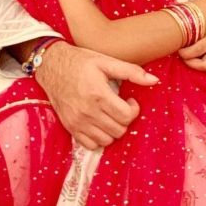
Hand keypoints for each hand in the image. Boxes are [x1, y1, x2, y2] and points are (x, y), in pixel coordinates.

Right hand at [35, 42, 158, 149]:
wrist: (51, 64)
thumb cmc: (79, 61)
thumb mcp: (105, 61)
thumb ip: (131, 71)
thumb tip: (155, 80)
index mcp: (98, 94)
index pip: (127, 116)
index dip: (134, 109)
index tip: (129, 99)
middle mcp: (87, 111)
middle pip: (119, 130)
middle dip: (124, 119)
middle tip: (120, 106)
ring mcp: (77, 121)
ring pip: (107, 140)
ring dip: (113, 129)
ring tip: (109, 114)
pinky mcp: (70, 127)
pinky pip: (91, 145)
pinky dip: (98, 137)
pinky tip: (98, 122)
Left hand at [178, 16, 205, 74]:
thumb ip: (194, 25)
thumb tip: (176, 28)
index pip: (196, 50)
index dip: (184, 54)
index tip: (178, 48)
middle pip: (204, 65)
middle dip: (190, 63)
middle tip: (183, 55)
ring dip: (198, 67)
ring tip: (191, 58)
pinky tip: (201, 60)